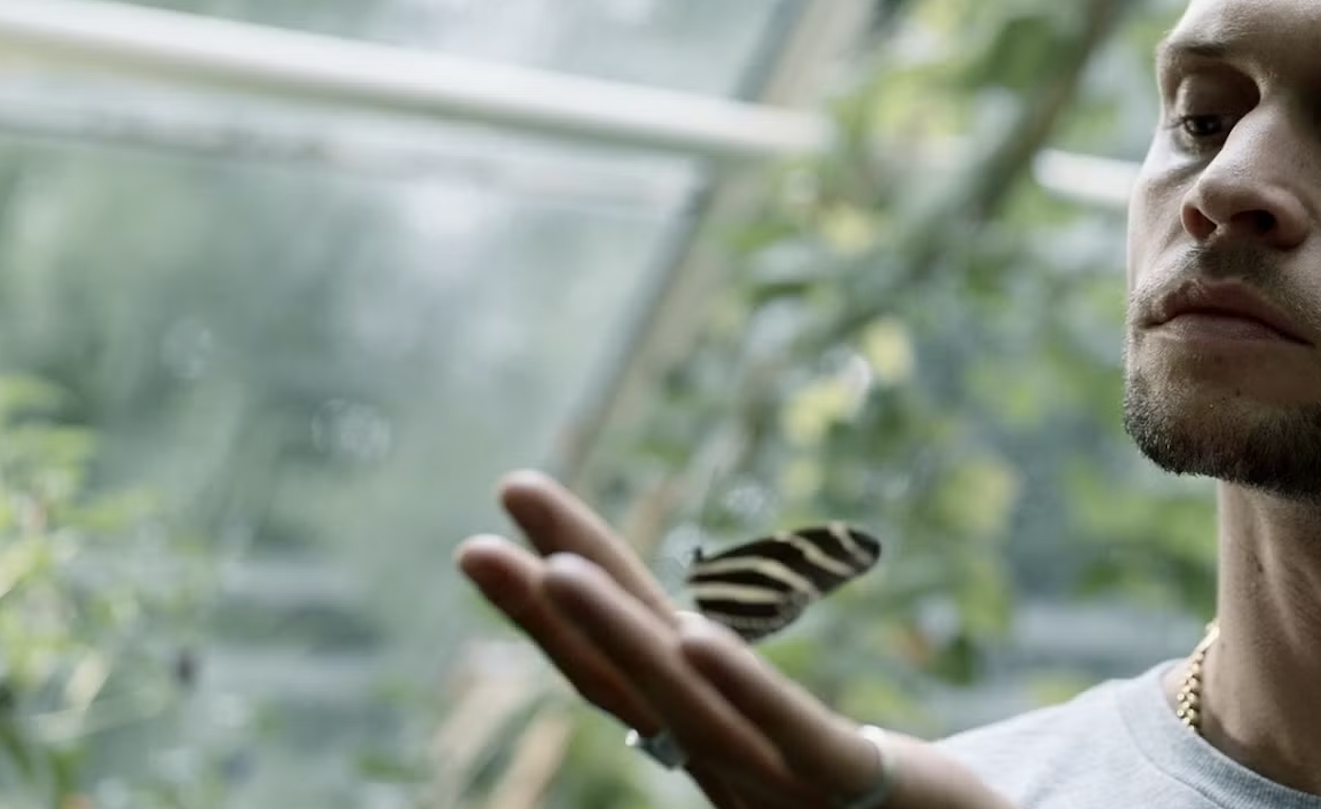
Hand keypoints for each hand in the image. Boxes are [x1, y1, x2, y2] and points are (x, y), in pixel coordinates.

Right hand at [454, 470, 1013, 808]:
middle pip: (627, 678)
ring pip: (685, 706)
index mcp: (715, 749)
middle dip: (550, 608)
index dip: (551, 610)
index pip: (619, 669)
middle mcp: (729, 770)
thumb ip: (740, 706)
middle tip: (473, 539)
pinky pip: (788, 732)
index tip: (494, 536)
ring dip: (615, 636)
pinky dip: (736, 685)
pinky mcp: (847, 785)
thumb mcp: (799, 753)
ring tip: (555, 568)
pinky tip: (689, 633)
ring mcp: (783, 786)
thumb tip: (678, 637)